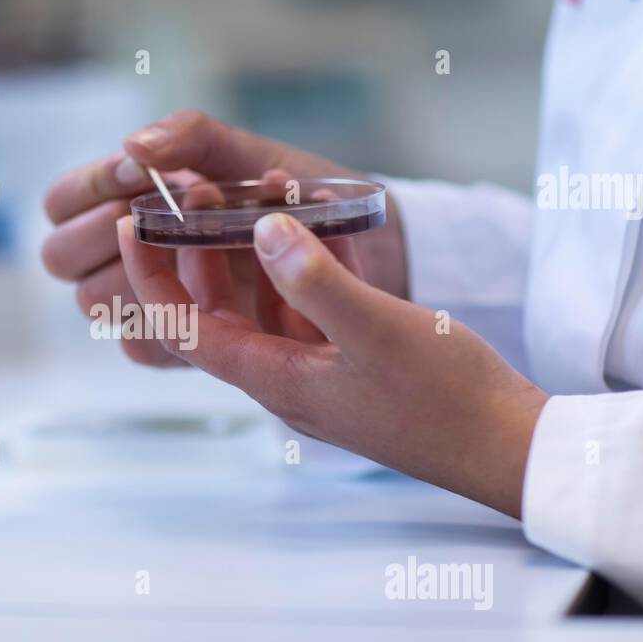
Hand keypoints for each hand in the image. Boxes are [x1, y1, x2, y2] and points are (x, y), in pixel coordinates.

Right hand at [41, 110, 408, 365]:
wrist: (369, 246)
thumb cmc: (299, 193)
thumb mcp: (247, 153)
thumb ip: (192, 138)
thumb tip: (135, 144)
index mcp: (125, 199)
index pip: (62, 200)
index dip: (88, 187)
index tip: (139, 171)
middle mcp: (126, 254)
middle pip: (63, 258)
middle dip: (110, 230)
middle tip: (180, 207)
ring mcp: (152, 303)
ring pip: (99, 303)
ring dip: (150, 269)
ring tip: (222, 237)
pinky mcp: (185, 345)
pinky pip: (147, 345)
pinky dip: (182, 313)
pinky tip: (229, 288)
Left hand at [115, 210, 548, 517]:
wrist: (507, 447)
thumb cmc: (448, 397)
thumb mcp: (380, 330)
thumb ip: (316, 280)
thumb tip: (261, 230)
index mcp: (278, 379)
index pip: (187, 328)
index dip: (152, 277)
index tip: (134, 224)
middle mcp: (287, 380)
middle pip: (221, 312)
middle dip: (203, 253)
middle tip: (199, 194)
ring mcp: (320, 375)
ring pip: (266, 307)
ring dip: (257, 255)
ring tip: (260, 196)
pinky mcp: (352, 366)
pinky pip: (309, 312)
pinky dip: (304, 270)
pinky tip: (317, 229)